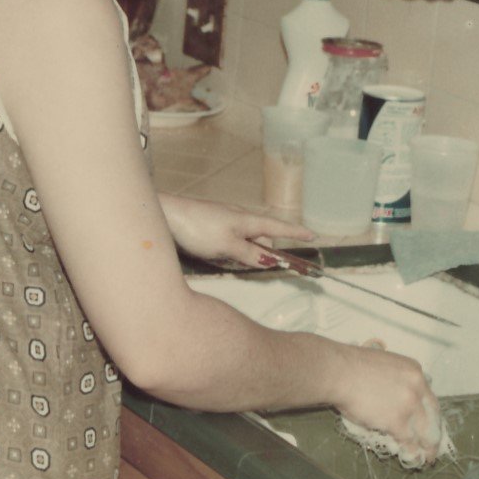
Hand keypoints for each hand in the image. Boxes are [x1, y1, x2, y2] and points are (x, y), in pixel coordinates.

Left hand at [158, 194, 313, 267]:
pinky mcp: (211, 226)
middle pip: (261, 236)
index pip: (277, 227)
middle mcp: (238, 218)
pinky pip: (230, 240)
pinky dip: (231, 250)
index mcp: (247, 220)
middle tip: (265, 264)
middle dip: (266, 250)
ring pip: (244, 239)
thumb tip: (272, 261)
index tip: (313, 236)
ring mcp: (224, 221)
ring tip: (231, 260)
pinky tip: (217, 256)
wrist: (166, 214)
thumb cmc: (198, 228)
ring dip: (245, 253)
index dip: (295, 233)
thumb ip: (249, 255)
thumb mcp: (227, 245)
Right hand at [332, 344, 443, 467]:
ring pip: (425, 431)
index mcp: (413, 370)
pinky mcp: (397, 421)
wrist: (339, 372)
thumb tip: (393, 394)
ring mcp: (409, 404)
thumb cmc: (351, 366)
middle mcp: (417, 386)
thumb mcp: (383, 364)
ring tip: (427, 457)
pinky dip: (412, 451)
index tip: (428, 423)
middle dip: (434, 432)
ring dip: (427, 447)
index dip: (429, 413)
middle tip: (432, 444)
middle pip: (433, 414)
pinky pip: (409, 441)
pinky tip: (413, 457)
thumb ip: (395, 379)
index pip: (428, 395)